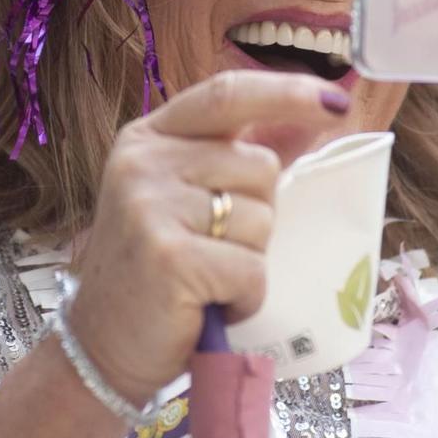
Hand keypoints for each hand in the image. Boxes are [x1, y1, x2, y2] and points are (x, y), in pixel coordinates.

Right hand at [65, 71, 350, 403]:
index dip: (286, 93)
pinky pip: (251, 269)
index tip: (335, 102)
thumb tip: (318, 115)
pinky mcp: (167, 255)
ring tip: (207, 278)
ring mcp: (150, 205)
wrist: (103, 345)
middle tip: (215, 248)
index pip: (227, 95)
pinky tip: (210, 305)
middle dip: (258, 215)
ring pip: (261, 220)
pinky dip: (244, 297)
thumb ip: (244, 157)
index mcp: (149, 138)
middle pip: (260, 166)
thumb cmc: (157, 272)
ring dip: (249, 260)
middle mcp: (143, 162)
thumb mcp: (189, 199)